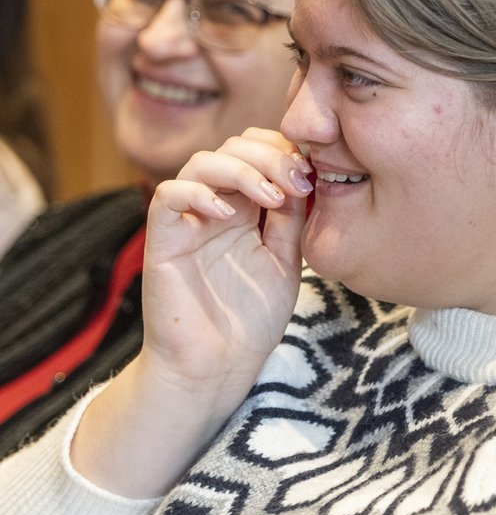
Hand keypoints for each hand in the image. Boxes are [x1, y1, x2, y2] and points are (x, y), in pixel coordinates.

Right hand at [143, 128, 311, 384]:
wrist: (217, 367)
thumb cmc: (251, 319)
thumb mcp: (286, 261)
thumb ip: (292, 219)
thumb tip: (305, 173)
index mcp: (247, 208)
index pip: (258, 153)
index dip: (285, 151)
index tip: (315, 172)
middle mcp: (215, 208)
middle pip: (232, 147)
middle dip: (269, 154)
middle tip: (297, 180)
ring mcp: (188, 222)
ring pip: (201, 163)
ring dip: (241, 169)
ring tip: (271, 196)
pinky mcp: (162, 241)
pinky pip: (168, 197)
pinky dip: (198, 193)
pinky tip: (229, 212)